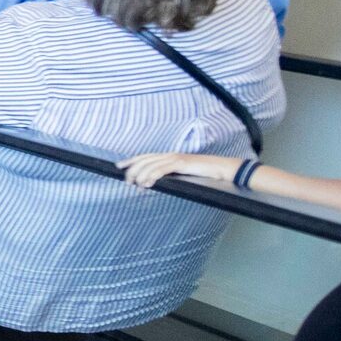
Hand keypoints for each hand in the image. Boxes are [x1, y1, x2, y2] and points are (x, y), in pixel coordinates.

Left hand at [122, 150, 236, 192]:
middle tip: (127, 182)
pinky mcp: (181, 163)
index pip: (145, 157)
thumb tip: (155, 183)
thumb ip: (170, 175)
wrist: (221, 168)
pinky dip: (152, 176)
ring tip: (136, 186)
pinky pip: (162, 169)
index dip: (131, 160)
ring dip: (140, 176)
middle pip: (144, 160)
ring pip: (150, 165)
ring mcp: (175, 158)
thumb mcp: (183, 174)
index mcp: (169, 156)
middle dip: (132, 170)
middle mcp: (169, 155)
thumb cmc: (204, 174)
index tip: (118, 166)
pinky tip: (147, 184)